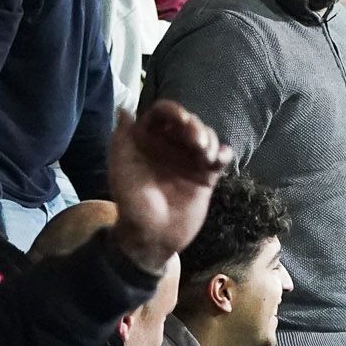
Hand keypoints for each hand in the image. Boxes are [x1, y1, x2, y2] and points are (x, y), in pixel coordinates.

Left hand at [107, 100, 230, 267]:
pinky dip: (224, 153)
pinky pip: (219, 158)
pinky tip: (220, 159)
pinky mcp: (205, 176)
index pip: (162, 114)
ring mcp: (189, 160)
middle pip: (189, 122)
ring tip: (206, 157)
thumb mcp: (121, 170)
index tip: (182, 120)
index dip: (173, 110)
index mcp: (148, 140)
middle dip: (196, 127)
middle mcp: (170, 145)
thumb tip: (124, 109)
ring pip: (206, 137)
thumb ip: (122, 139)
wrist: (152, 236)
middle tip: (197, 142)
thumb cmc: (131, 202)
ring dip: (210, 139)